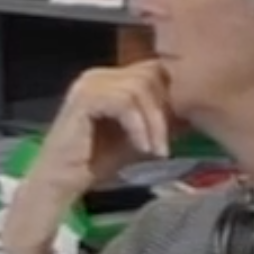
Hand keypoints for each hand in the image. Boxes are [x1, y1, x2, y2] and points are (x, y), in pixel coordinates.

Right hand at [0, 62, 171, 253]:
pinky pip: (124, 102)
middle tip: (166, 142)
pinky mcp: (84, 98)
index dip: (171, 97)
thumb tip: (192, 111)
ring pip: (140, 88)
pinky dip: (138, 126)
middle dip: (165, 109)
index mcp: (110, 79)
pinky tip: (141, 147)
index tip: (180, 129)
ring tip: (156, 150)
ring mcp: (89, 84)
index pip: (153, 71)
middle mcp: (98, 75)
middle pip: (150, 74)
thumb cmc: (96, 162)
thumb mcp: (138, 138)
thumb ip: (159, 121)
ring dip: (154, 122)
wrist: (62, 182)